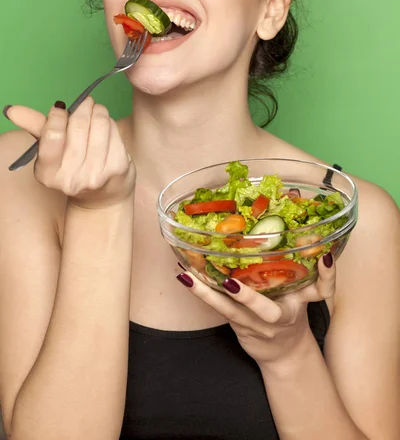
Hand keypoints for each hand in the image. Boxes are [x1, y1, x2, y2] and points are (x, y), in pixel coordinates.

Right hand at [5, 98, 134, 208]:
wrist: (103, 196)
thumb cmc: (74, 165)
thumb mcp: (51, 149)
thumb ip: (34, 127)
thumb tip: (12, 110)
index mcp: (47, 174)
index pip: (53, 134)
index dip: (59, 116)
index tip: (62, 109)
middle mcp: (71, 179)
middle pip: (79, 127)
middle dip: (83, 108)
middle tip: (86, 102)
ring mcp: (95, 176)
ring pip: (100, 126)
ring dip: (99, 112)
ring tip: (97, 111)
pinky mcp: (117, 170)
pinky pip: (114, 133)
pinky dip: (111, 124)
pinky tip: (107, 127)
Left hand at [177, 254, 334, 366]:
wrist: (284, 353)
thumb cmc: (290, 309)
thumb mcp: (301, 288)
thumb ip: (299, 255)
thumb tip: (294, 197)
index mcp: (301, 301)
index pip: (322, 290)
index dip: (328, 275)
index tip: (325, 256)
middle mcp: (280, 316)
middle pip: (266, 311)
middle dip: (248, 298)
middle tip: (230, 282)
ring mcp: (257, 326)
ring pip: (231, 312)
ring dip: (207, 293)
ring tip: (188, 275)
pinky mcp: (239, 327)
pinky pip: (219, 309)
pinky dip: (201, 292)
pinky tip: (184, 276)